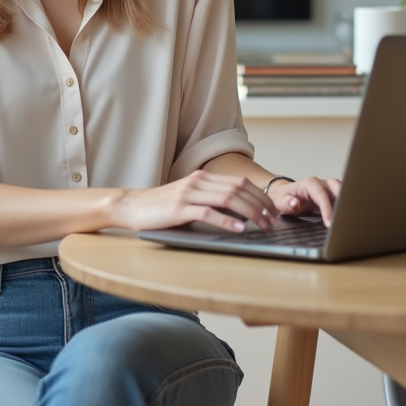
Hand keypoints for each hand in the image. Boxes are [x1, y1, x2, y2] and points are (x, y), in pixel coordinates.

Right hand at [111, 170, 281, 232]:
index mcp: (203, 177)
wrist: (131, 206)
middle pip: (238, 189)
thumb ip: (211, 201)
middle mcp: (198, 181)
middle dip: (261, 205)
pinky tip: (238, 228)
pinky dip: (225, 220)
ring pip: (227, 198)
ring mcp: (188, 193)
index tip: (273, 211)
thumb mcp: (189, 199)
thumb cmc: (161, 207)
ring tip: (263, 225)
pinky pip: (207, 212)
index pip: (240, 182)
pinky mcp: (178, 208)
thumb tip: (241, 214)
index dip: (261, 196)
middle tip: (274, 221)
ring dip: (250, 213)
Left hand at [266, 176, 341, 226]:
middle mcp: (321, 184)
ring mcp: (328, 189)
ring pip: (343, 191)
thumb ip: (287, 203)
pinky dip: (346, 207)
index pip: (321, 195)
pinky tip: (347, 219)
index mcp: (309, 184)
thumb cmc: (283, 197)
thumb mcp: (281, 201)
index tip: (329, 223)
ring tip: (349, 220)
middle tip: (345, 219)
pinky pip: (342, 199)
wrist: (284, 195)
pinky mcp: (332, 196)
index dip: (327, 209)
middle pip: (337, 187)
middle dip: (343, 201)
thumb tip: (295, 203)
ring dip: (347, 204)